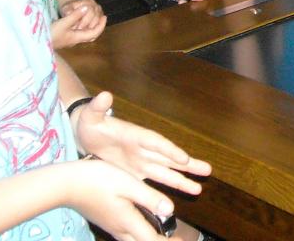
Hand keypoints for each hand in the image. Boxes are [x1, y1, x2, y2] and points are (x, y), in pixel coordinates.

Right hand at [51, 1, 107, 48]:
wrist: (36, 43)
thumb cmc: (50, 34)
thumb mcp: (63, 23)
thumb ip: (75, 16)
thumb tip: (87, 8)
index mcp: (77, 37)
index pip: (94, 33)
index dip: (101, 25)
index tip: (105, 16)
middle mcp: (74, 39)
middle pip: (90, 34)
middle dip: (97, 26)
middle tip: (101, 16)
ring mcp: (69, 39)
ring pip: (84, 33)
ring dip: (89, 25)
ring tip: (92, 16)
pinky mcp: (63, 37)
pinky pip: (77, 31)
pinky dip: (81, 25)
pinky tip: (79, 19)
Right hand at [64, 152, 179, 240]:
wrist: (67, 184)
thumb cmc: (98, 180)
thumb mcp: (128, 185)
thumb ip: (150, 198)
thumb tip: (171, 210)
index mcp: (129, 222)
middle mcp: (121, 229)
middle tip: (176, 239)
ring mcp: (112, 226)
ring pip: (134, 240)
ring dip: (149, 238)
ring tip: (163, 234)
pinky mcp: (107, 221)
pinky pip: (127, 234)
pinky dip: (139, 233)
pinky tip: (142, 224)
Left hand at [74, 92, 211, 196]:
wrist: (85, 135)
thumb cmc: (89, 123)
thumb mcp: (90, 115)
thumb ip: (98, 107)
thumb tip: (104, 95)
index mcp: (135, 134)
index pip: (155, 142)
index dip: (169, 150)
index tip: (184, 158)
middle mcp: (143, 149)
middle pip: (168, 158)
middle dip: (187, 165)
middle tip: (208, 170)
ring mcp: (140, 162)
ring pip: (165, 171)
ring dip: (182, 179)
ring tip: (200, 188)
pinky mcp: (135, 173)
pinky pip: (153, 182)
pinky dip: (166, 189)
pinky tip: (178, 197)